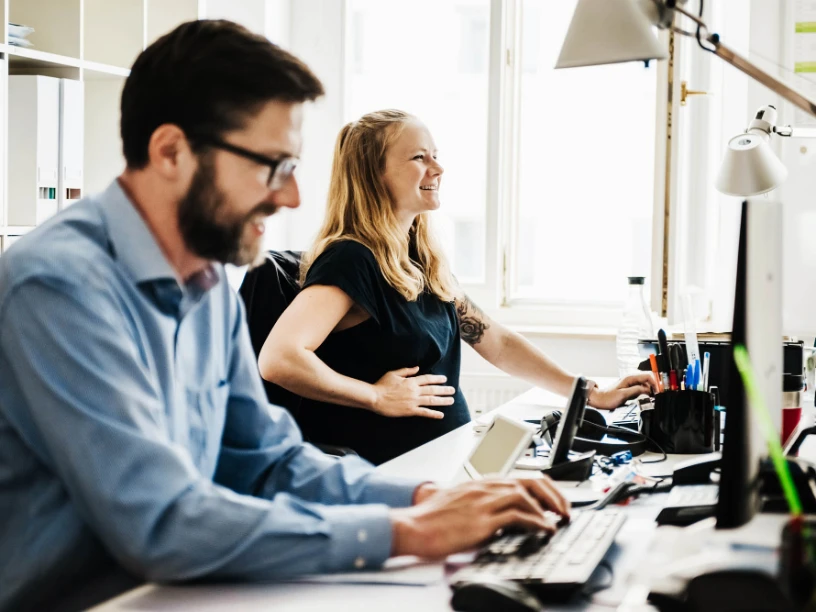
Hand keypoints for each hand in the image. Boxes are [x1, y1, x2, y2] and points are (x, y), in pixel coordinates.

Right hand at [371, 367, 454, 418]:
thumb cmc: (382, 385)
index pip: (427, 379)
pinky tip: (441, 415)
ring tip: (451, 400)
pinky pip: (424, 412)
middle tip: (453, 390)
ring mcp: (413, 401)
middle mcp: (414, 391)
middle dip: (444, 390)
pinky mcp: (410, 411)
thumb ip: (406, 371)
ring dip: (443, 400)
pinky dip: (434, 414)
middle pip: (432, 389)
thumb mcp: (393, 374)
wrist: (375, 398)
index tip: (445, 379)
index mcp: (411, 381)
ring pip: (431, 400)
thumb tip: (417, 368)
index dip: (437, 379)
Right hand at [390, 478, 569, 558]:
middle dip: (553, 495)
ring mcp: (483, 501)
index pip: (521, 477)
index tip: (555, 502)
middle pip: (529, 480)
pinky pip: (517, 516)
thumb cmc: (433, 519)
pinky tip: (545, 530)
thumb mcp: (461, 504)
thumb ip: (481, 504)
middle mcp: (485, 487)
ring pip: (526, 494)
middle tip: (565, 511)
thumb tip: (500, 517)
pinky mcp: (482, 519)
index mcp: (482, 482)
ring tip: (558, 522)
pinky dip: (537, 522)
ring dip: (548, 509)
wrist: (413, 526)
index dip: (544, 488)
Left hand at [588, 373, 657, 409]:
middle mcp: (631, 379)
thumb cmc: (608, 398)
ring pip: (645, 384)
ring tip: (650, 397)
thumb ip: (636, 390)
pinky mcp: (630, 388)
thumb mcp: (623, 394)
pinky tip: (643, 397)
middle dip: (653, 386)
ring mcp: (630, 383)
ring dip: (649, 389)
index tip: (658, 391)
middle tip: (656, 395)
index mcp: (630, 378)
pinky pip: (641, 388)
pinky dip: (644, 392)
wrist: (600, 400)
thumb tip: (647, 390)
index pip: (647, 376)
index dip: (655, 383)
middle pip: (648, 378)